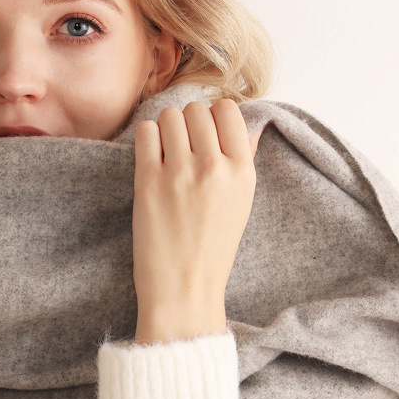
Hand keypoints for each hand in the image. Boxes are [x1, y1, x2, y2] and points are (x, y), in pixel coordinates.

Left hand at [132, 99, 263, 342]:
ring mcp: (180, 174)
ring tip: (166, 151)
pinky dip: (146, 138)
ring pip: (170, 116)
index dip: (214, 115)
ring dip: (165, 127)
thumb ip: (244, 160)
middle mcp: (214, 168)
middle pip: (197, 110)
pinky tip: (151, 157)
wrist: (183, 288)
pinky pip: (145, 133)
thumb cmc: (212, 249)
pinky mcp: (149, 182)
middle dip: (188, 121)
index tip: (206, 131)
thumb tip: (252, 125)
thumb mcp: (241, 203)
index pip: (229, 110)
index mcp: (243, 172)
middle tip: (182, 144)